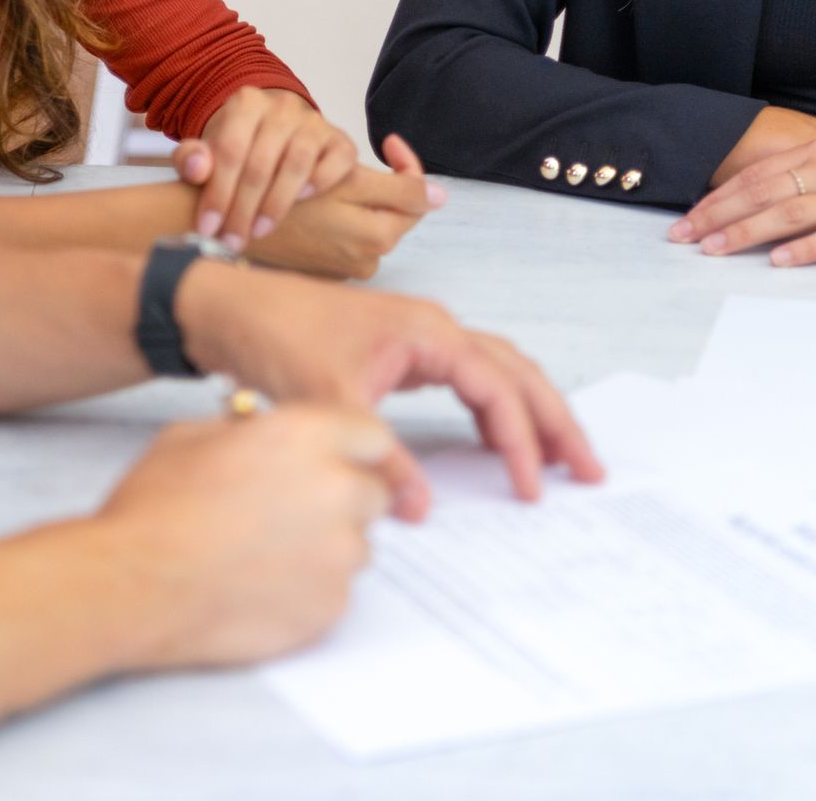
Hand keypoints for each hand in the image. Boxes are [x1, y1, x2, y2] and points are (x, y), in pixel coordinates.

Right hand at [92, 407, 397, 668]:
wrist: (133, 585)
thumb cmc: (153, 510)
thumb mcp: (193, 436)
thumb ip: (251, 431)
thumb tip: (267, 436)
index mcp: (306, 436)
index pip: (373, 437)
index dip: (356, 453)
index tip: (347, 465)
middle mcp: (335, 489)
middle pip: (374, 494)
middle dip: (345, 501)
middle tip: (295, 514)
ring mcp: (338, 553)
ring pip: (358, 546)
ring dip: (329, 547)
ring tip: (266, 554)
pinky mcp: (330, 606)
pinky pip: (337, 592)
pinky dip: (311, 590)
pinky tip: (261, 585)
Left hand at [172, 89, 355, 250]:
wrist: (276, 129)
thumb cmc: (240, 144)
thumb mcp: (209, 147)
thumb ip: (192, 157)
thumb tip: (195, 168)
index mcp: (246, 103)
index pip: (230, 150)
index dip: (218, 193)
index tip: (208, 227)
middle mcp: (283, 107)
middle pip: (261, 162)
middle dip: (243, 208)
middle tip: (232, 240)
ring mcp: (315, 123)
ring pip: (297, 163)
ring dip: (276, 203)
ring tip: (259, 231)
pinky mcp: (340, 140)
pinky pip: (337, 161)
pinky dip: (320, 181)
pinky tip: (302, 201)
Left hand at [175, 265, 605, 518]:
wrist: (228, 309)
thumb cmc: (275, 338)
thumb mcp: (327, 404)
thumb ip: (378, 458)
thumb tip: (419, 507)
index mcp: (427, 332)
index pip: (496, 388)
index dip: (521, 440)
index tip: (531, 487)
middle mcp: (433, 328)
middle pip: (516, 372)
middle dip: (555, 420)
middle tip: (588, 469)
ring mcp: (419, 337)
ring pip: (497, 370)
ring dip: (531, 411)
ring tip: (560, 458)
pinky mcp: (401, 351)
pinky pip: (467, 376)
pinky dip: (492, 405)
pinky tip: (496, 438)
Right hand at [249, 136, 446, 279]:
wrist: (229, 230)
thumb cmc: (286, 201)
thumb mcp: (347, 184)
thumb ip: (402, 191)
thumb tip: (442, 198)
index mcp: (377, 238)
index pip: (417, 198)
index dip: (407, 164)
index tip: (388, 143)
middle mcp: (367, 260)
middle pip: (393, 211)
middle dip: (381, 184)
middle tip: (354, 161)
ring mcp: (345, 267)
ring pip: (369, 221)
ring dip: (359, 199)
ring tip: (329, 179)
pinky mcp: (325, 268)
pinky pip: (346, 235)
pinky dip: (338, 216)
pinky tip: (316, 202)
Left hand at [671, 137, 815, 266]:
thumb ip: (806, 173)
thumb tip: (758, 194)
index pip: (755, 176)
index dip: (716, 198)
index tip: (686, 220)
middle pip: (761, 194)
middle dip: (716, 217)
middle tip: (683, 239)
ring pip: (787, 215)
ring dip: (746, 234)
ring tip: (715, 251)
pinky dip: (803, 250)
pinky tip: (778, 262)